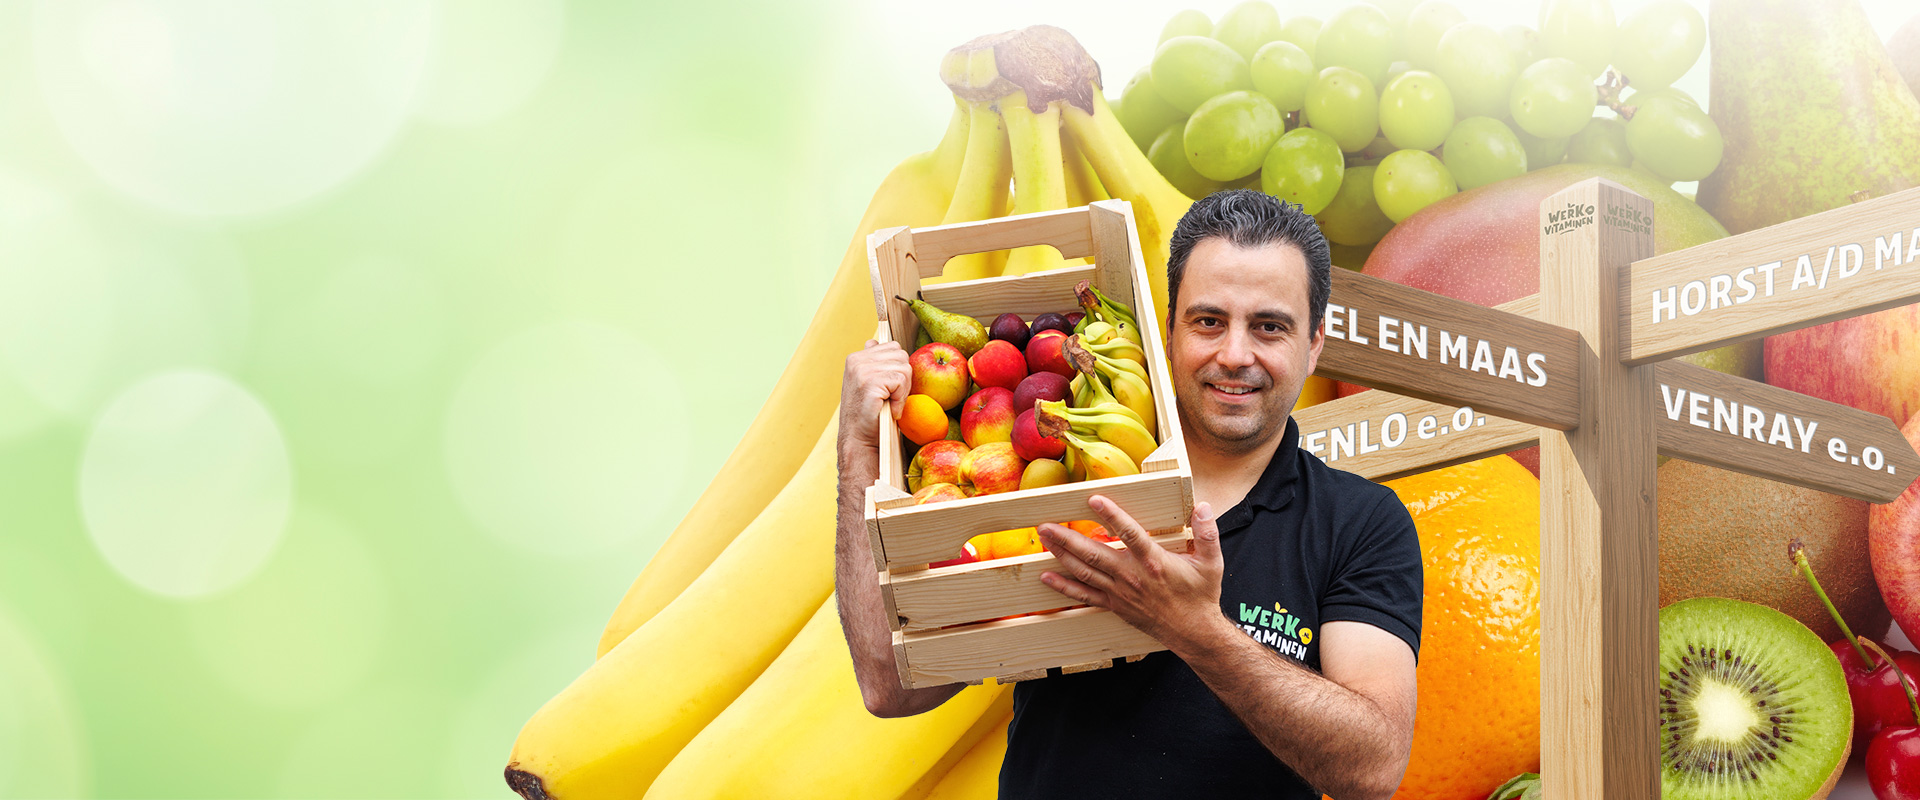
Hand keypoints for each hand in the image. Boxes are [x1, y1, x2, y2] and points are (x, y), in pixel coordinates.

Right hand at [839, 339, 911, 452]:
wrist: (858, 440)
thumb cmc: (869, 414)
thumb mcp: (868, 383)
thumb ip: (873, 363)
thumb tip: (876, 341)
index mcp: (856, 358)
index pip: (892, 346)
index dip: (897, 368)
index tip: (888, 388)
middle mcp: (856, 360)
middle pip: (901, 354)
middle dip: (903, 377)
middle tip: (892, 398)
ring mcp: (862, 370)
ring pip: (903, 367)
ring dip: (902, 389)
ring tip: (890, 403)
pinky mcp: (870, 382)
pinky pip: (901, 380)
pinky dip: (901, 398)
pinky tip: (891, 409)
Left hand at [1038, 497, 1225, 648]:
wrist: (1193, 633)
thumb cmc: (1200, 596)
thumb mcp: (1212, 563)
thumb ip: (1208, 533)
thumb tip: (1203, 506)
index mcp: (1154, 562)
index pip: (1130, 533)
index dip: (1112, 515)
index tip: (1094, 499)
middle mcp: (1132, 577)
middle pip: (1094, 553)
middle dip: (1068, 538)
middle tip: (1045, 525)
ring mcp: (1120, 592)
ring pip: (1085, 571)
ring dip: (1062, 555)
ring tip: (1045, 540)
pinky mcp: (1115, 605)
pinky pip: (1085, 595)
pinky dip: (1064, 587)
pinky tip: (1046, 578)